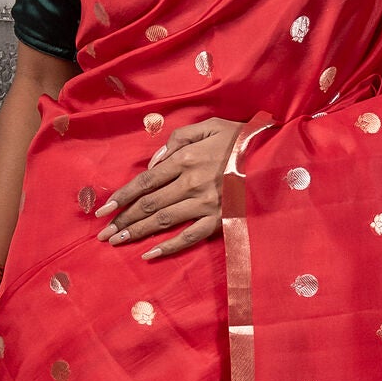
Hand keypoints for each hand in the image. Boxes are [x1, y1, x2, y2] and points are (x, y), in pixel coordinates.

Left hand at [94, 117, 246, 259]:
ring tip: (117, 242)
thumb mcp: (210, 126)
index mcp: (186, 159)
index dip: (121, 196)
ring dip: (138, 232)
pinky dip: (169, 247)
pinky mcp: (221, 219)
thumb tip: (154, 161)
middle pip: (149, 204)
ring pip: (164, 221)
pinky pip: (191, 236)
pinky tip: (150, 254)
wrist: (279, 156)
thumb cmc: (242, 139)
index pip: (145, 181)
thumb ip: (179, 138)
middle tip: (103, 234)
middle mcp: (191, 183)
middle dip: (123, 220)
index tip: (102, 210)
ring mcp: (206, 204)